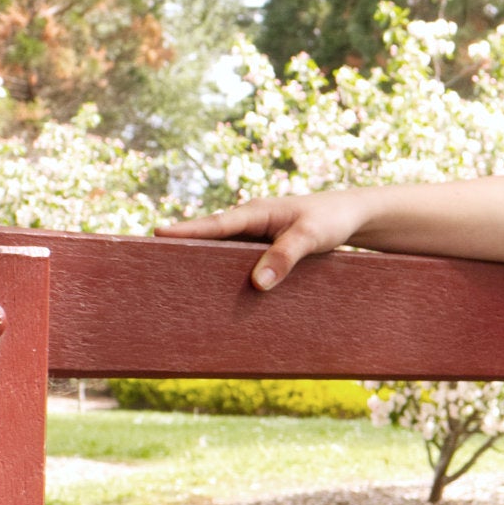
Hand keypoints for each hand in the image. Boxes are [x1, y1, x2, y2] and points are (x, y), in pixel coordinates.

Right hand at [155, 190, 376, 289]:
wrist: (351, 216)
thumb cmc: (331, 220)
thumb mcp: (311, 238)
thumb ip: (286, 257)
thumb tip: (257, 283)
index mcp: (255, 212)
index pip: (214, 224)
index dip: (186, 231)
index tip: (158, 235)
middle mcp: (250, 222)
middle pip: (209, 238)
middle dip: (184, 249)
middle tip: (151, 265)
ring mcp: (255, 236)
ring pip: (222, 251)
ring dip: (203, 264)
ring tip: (175, 285)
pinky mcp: (264, 249)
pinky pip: (238, 261)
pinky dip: (226, 273)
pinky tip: (216, 292)